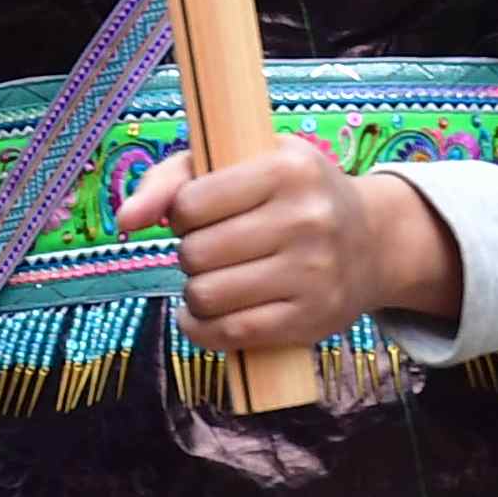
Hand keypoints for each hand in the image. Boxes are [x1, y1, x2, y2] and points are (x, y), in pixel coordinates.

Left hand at [116, 133, 453, 348]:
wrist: (373, 240)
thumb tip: (124, 220)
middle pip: (196, 253)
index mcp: (287, 168)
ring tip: (209, 280)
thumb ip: (173, 178)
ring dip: (195, 294)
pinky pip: (232, 335)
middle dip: (189, 254)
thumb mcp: (243, 161)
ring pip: (209, 296)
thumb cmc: (291, 193)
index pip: (192, 202)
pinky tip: (205, 316)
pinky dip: (203, 329)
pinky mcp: (311, 320)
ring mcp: (313, 273)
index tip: (195, 214)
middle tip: (207, 249)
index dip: (180, 213)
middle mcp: (306, 219)